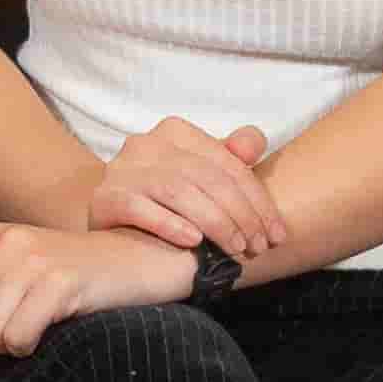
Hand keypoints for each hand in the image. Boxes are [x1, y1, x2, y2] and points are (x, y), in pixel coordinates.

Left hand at [0, 219, 195, 361]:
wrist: (138, 260)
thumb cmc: (72, 277)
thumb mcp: (11, 278)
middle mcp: (2, 243)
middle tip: (3, 344)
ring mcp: (32, 260)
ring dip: (2, 348)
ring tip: (26, 336)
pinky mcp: (60, 281)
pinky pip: (18, 336)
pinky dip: (26, 348)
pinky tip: (43, 336)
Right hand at [85, 118, 285, 262]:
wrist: (108, 218)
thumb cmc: (164, 199)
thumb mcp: (200, 175)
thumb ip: (229, 158)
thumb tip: (254, 142)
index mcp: (175, 132)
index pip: (228, 163)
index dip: (258, 200)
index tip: (276, 234)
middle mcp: (146, 143)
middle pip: (207, 177)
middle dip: (241, 215)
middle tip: (258, 246)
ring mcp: (122, 169)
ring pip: (179, 191)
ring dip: (214, 223)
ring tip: (234, 249)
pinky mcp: (105, 198)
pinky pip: (140, 209)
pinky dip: (170, 224)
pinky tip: (193, 242)